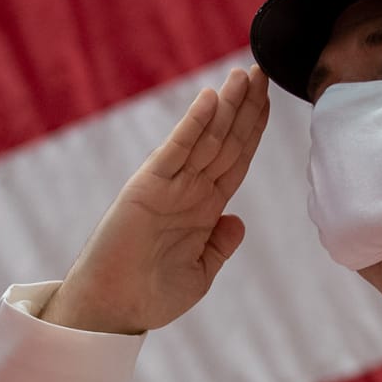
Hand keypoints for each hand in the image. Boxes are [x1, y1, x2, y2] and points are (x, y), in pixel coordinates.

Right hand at [39, 66, 271, 333]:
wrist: (113, 311)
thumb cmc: (150, 297)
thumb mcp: (199, 274)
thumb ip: (219, 246)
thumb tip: (238, 221)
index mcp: (205, 210)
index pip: (236, 160)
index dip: (253, 129)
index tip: (267, 99)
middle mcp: (189, 191)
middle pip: (226, 140)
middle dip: (246, 107)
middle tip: (262, 71)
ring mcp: (169, 186)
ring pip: (206, 138)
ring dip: (227, 106)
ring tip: (245, 75)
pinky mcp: (147, 187)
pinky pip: (177, 150)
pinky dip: (194, 123)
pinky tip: (210, 98)